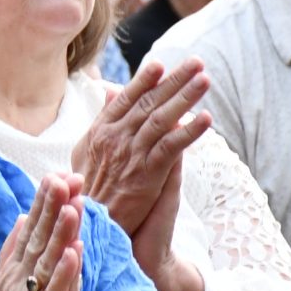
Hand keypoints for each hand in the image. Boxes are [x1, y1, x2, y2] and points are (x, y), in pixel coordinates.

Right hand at [0, 173, 82, 290]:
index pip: (29, 230)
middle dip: (51, 207)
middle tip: (63, 176)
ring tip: (71, 205)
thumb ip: (13, 252)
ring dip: (58, 233)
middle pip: (36, 238)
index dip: (44, 202)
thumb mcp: (3, 287)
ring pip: (44, 262)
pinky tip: (73, 255)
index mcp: (12, 272)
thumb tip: (22, 218)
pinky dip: (62, 275)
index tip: (58, 174)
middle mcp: (17, 281)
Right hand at [74, 60, 209, 241]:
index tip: (161, 64)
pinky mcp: (147, 175)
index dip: (144, 80)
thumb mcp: (84, 151)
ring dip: (185, 97)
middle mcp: (115, 139)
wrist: (90, 228)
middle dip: (174, 81)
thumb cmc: (88, 191)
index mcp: (99, 132)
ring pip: (161, 119)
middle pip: (148, 102)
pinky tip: (205, 119)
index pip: (125, 99)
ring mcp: (131, 155)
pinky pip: (171, 147)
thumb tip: (110, 91)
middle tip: (196, 62)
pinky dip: (189, 132)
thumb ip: (101, 120)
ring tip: (205, 80)